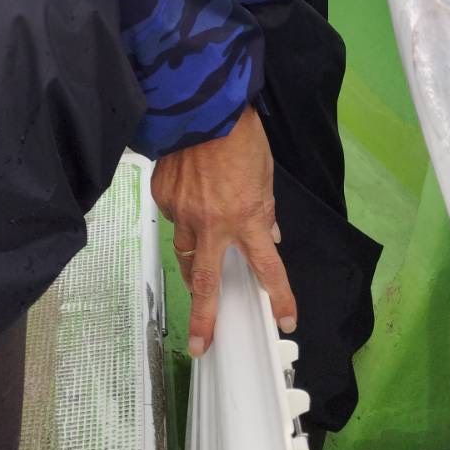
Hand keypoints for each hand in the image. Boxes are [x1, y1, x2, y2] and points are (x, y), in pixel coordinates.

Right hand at [151, 105, 296, 355]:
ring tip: (196, 271)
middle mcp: (212, 224)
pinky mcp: (163, 197)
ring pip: (185, 251)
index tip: (285, 319)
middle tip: (201, 345)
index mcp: (246, 218)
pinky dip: (183, 216)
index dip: (279, 296)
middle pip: (206, 283)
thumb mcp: (264, 174)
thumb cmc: (240, 135)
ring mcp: (183, 212)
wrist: (202, 104)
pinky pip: (174, 217)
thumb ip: (264, 209)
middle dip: (204, 319)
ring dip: (193, 263)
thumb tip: (267, 234)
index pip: (268, 267)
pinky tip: (189, 200)